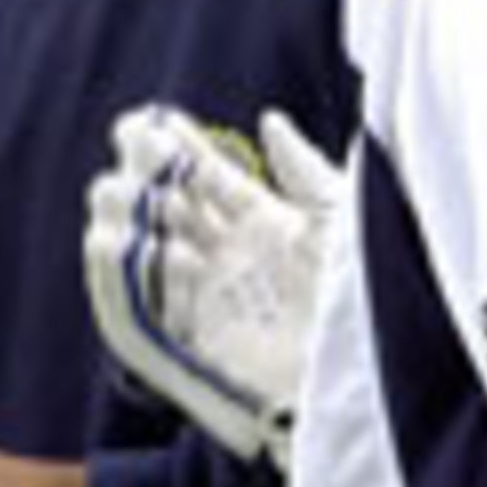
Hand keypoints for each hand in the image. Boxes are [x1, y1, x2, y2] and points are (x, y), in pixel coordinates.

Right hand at [83, 104, 339, 468]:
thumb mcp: (340, 216)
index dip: (177, 145)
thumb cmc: (363, 295)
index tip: (150, 118)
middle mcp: (228, 259)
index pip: (206, 176)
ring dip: (124, 222)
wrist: (365, 369)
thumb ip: (302, 166)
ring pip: (142, 255)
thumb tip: (269, 121)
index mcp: (263, 225)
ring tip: (120, 192)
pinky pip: (145, 311)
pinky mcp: (195, 344)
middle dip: (142, 177)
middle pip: (164, 209)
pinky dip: (134, 279)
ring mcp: (208, 300)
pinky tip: (137, 245)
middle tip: (140, 152)